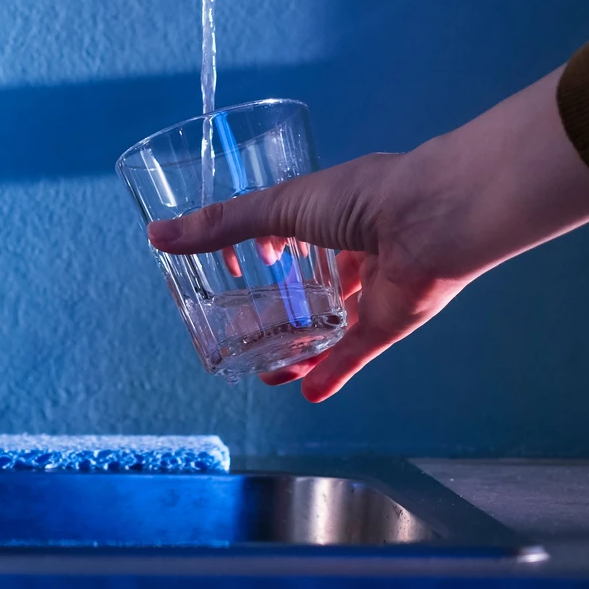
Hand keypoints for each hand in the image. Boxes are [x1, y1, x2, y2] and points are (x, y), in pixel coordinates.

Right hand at [145, 68, 588, 400]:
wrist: (432, 220)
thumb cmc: (360, 197)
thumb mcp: (280, 207)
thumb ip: (222, 225)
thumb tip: (157, 235)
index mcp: (329, 212)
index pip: (289, 235)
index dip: (261, 252)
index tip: (232, 270)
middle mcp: (350, 250)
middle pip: (307, 286)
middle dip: (276, 310)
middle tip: (239, 331)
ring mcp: (370, 289)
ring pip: (329, 324)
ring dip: (299, 347)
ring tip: (266, 369)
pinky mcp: (389, 322)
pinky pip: (356, 352)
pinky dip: (334, 372)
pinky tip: (307, 392)